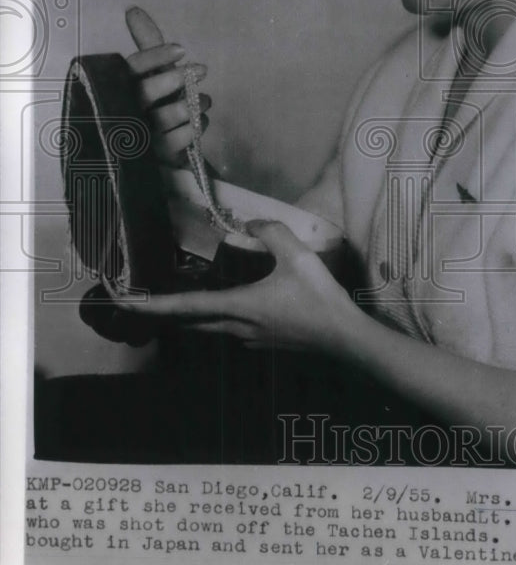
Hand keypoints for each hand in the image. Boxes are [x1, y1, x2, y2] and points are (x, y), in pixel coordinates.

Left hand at [118, 221, 361, 352]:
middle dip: (161, 312)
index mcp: (237, 306)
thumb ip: (272, 232)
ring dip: (189, 316)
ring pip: (208, 327)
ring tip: (176, 301)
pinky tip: (228, 305)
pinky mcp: (264, 341)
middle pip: (188, 322)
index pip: (182, 306)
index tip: (121, 302)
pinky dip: (216, 318)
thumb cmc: (320, 299)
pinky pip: (230, 328)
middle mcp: (236, 327)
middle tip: (138, 302)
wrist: (345, 338)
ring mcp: (250, 338)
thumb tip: (252, 223)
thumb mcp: (297, 255)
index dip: (149, 304)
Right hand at [125, 6, 210, 163]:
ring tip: (205, 100)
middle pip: (145, 92)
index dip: (155, 56)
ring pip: (165, 117)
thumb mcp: (151, 74)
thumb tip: (133, 10)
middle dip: (176, 79)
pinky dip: (194, 128)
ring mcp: (135, 138)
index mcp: (117, 87)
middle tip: (201, 70)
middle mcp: (121, 111)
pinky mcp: (151, 160)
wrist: (157, 153)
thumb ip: (146, 45)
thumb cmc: (153, 106)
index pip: (130, 68)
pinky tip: (199, 121)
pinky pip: (178, 141)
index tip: (181, 49)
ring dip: (192, 104)